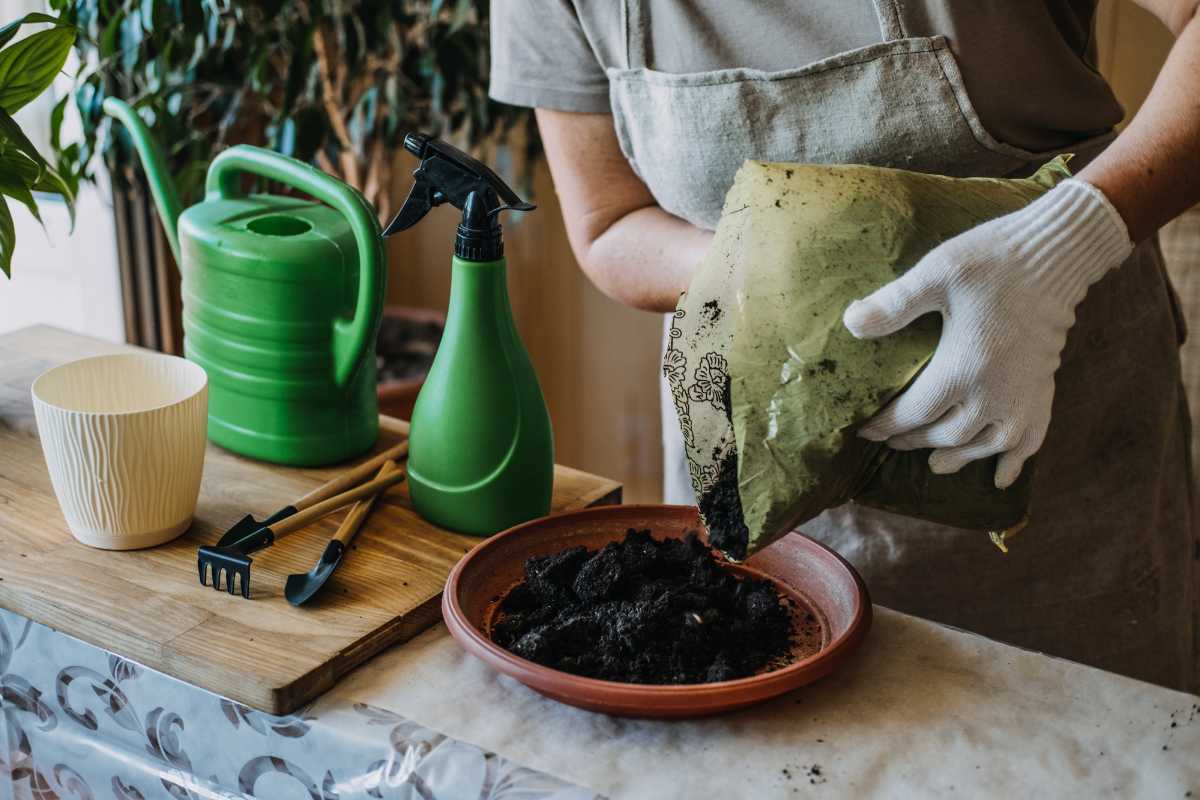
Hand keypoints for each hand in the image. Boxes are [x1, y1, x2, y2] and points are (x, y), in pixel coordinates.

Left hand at [842, 179, 1132, 487]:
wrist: (1057, 255)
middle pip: (948, 434)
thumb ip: (894, 304)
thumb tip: (850, 323)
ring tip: (936, 465)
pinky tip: (1002, 478)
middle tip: (893, 442)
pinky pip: (1031, 438)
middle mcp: (995, 393)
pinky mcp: (1044, 388)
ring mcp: (1023, 395)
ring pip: (987, 444)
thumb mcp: (937, 274)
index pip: (914, 413)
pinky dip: (1014, 460)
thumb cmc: (993, 261)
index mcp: (963, 368)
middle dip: (916, 441)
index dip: (886, 426)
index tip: (865, 431)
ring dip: (959, 457)